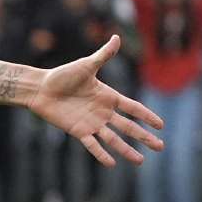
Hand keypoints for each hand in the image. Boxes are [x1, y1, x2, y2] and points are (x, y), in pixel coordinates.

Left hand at [27, 35, 163, 166]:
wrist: (40, 88)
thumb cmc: (62, 75)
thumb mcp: (86, 65)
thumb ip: (103, 55)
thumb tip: (116, 37)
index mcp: (108, 96)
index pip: (133, 108)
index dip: (147, 116)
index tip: (161, 125)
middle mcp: (102, 112)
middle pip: (128, 127)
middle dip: (144, 137)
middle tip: (161, 147)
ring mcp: (91, 122)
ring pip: (113, 139)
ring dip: (127, 149)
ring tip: (140, 161)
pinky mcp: (78, 130)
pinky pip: (92, 144)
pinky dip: (101, 154)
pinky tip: (112, 164)